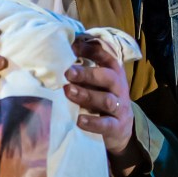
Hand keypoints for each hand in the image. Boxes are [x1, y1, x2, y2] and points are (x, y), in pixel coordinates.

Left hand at [64, 37, 139, 175]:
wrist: (122, 130)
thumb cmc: (101, 99)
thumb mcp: (96, 84)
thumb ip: (83, 72)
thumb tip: (56, 56)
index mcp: (113, 73)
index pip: (105, 57)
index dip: (89, 50)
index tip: (71, 46)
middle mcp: (118, 88)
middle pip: (107, 77)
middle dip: (87, 74)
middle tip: (67, 73)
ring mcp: (120, 107)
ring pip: (106, 100)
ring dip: (87, 95)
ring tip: (69, 92)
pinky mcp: (116, 126)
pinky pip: (106, 124)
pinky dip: (93, 122)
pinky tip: (79, 120)